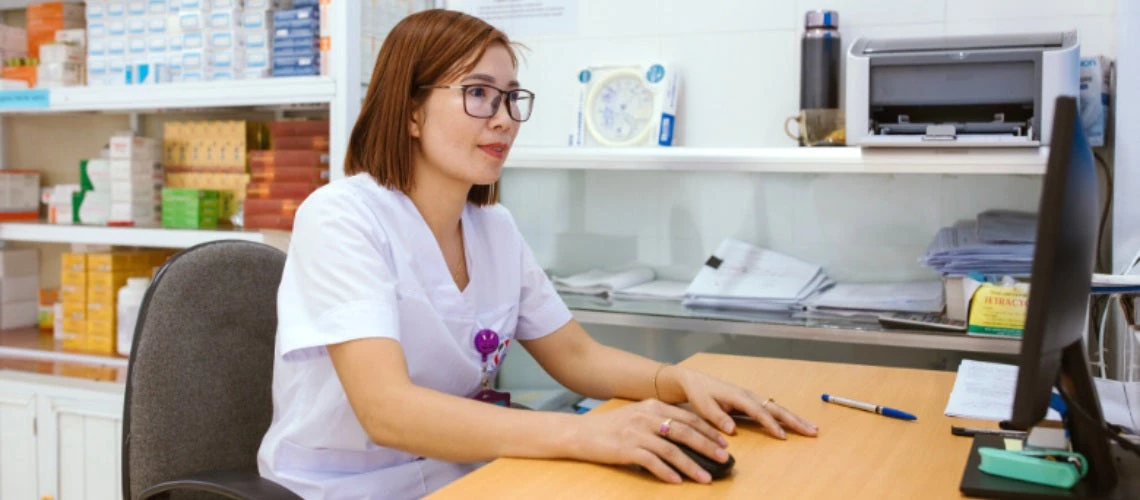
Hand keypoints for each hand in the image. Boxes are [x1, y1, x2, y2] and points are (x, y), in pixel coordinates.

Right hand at [566, 399, 731, 483]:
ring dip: (691, 466)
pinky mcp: (625, 449)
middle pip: (685, 432)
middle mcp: (646, 417)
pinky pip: (652, 462)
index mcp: (652, 406)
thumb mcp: (637, 414)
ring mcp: (636, 433)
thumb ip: (659, 419)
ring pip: (671, 450)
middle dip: (707, 446)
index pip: (688, 418)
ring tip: (705, 477)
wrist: (580, 433)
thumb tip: (688, 433)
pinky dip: (666, 473)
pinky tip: (677, 482)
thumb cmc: (611, 426)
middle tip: (723, 458)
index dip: (708, 430)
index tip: (724, 442)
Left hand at [663, 366, 818, 439]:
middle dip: (794, 420)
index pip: (758, 412)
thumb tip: (732, 429)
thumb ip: (718, 417)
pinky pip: (773, 409)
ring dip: (795, 418)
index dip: (770, 424)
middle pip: (776, 408)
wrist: (695, 382)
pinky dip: (786, 416)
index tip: (782, 437)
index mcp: (738, 396)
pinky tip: (797, 423)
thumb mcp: (703, 407)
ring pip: (778, 408)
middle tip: (812, 431)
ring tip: (812, 429)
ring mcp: (752, 397)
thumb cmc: (699, 394)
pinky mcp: (752, 401)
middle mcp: (749, 395)